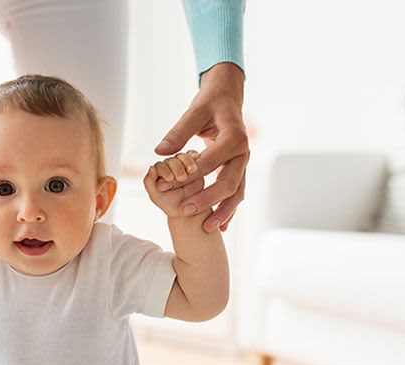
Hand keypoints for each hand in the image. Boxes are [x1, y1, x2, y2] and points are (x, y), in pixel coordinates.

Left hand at [144, 151, 206, 217]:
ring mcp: (182, 164)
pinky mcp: (194, 164)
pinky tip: (197, 157)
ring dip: (186, 160)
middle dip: (176, 167)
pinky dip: (194, 155)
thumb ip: (149, 183)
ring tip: (192, 170)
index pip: (159, 166)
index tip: (170, 178)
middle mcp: (169, 167)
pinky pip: (193, 155)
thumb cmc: (171, 205)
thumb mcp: (157, 197)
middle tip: (181, 178)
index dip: (164, 170)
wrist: (190, 210)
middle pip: (171, 160)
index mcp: (158, 173)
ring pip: (182, 156)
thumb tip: (151, 167)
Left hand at [154, 63, 246, 231]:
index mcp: (234, 137)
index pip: (210, 162)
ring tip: (208, 228)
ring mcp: (243, 163)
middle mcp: (243, 153)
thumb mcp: (194, 112)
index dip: (189, 175)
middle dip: (208, 199)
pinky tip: (221, 226)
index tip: (169, 186)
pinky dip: (229, 209)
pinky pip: (237, 192)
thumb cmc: (210, 103)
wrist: (229, 97)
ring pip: (237, 193)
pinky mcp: (240, 169)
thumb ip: (178, 132)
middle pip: (228, 182)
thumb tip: (160, 151)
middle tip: (186, 211)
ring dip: (223, 211)